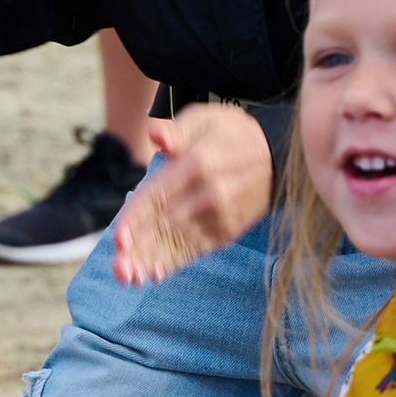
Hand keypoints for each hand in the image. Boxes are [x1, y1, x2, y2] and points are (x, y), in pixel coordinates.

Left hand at [111, 107, 273, 283]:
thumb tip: (156, 134)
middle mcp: (209, 195)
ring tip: (128, 278)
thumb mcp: (206, 118)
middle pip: (165, 225)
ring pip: (178, 243)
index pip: (159, 195)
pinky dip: (174, 263)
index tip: (119, 238)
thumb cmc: (233, 134)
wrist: (278, 156)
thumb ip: (177, 129)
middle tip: (117, 269)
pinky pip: (195, 250)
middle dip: (139, 249)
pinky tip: (155, 275)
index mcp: (198, 164)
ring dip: (151, 262)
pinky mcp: (226, 232)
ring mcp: (219, 218)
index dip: (137, 219)